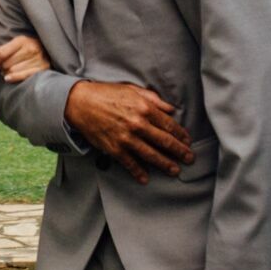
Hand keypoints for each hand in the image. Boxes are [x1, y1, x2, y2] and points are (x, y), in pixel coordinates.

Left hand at [0, 35, 50, 82]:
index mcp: (22, 40)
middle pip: (6, 64)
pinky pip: (24, 76)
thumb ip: (0, 50)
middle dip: (2, 68)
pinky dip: (14, 78)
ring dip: (8, 73)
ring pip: (13, 71)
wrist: (49, 51)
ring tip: (9, 72)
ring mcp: (38, 58)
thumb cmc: (27, 49)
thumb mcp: (14, 46)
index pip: (1, 53)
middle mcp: (31, 48)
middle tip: (2, 69)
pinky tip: (8, 78)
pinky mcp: (43, 68)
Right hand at [62, 81, 193, 182]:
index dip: (181, 135)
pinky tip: (146, 179)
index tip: (188, 141)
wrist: (81, 103)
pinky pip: (130, 163)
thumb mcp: (132, 90)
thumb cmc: (107, 94)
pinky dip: (138, 172)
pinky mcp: (114, 149)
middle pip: (165, 142)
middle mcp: (138, 124)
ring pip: (151, 155)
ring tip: (175, 170)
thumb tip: (171, 109)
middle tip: (189, 158)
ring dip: (165, 164)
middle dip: (180, 152)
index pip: (169, 125)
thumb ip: (154, 99)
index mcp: (144, 108)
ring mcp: (126, 138)